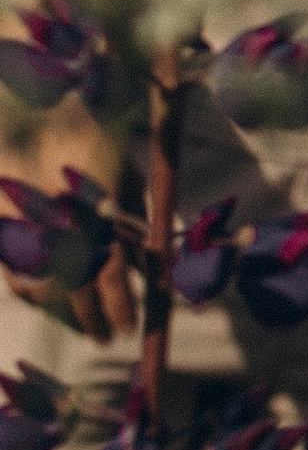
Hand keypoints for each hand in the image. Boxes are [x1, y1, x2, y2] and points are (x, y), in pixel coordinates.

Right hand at [4, 102, 134, 343]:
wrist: (39, 109)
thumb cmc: (96, 138)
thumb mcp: (127, 180)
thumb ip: (137, 226)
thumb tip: (152, 269)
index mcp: (93, 212)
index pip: (110, 276)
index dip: (122, 308)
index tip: (130, 329)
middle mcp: (56, 225)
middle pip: (74, 290)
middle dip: (92, 320)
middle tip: (106, 340)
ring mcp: (23, 228)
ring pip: (38, 289)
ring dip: (60, 312)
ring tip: (78, 322)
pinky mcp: (2, 230)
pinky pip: (14, 273)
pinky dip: (30, 291)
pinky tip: (44, 299)